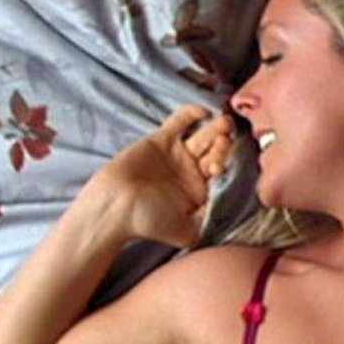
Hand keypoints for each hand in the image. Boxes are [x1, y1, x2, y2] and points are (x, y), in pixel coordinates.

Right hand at [85, 105, 233, 247]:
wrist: (116, 207)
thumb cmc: (149, 222)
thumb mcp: (187, 231)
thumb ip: (209, 221)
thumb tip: (227, 209)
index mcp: (200, 191)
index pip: (221, 172)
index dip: (225, 164)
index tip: (220, 163)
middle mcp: (192, 171)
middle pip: (214, 151)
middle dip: (223, 143)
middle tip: (228, 134)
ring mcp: (178, 154)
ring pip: (202, 136)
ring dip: (214, 128)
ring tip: (223, 122)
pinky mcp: (161, 140)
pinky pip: (180, 123)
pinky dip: (191, 114)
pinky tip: (203, 111)